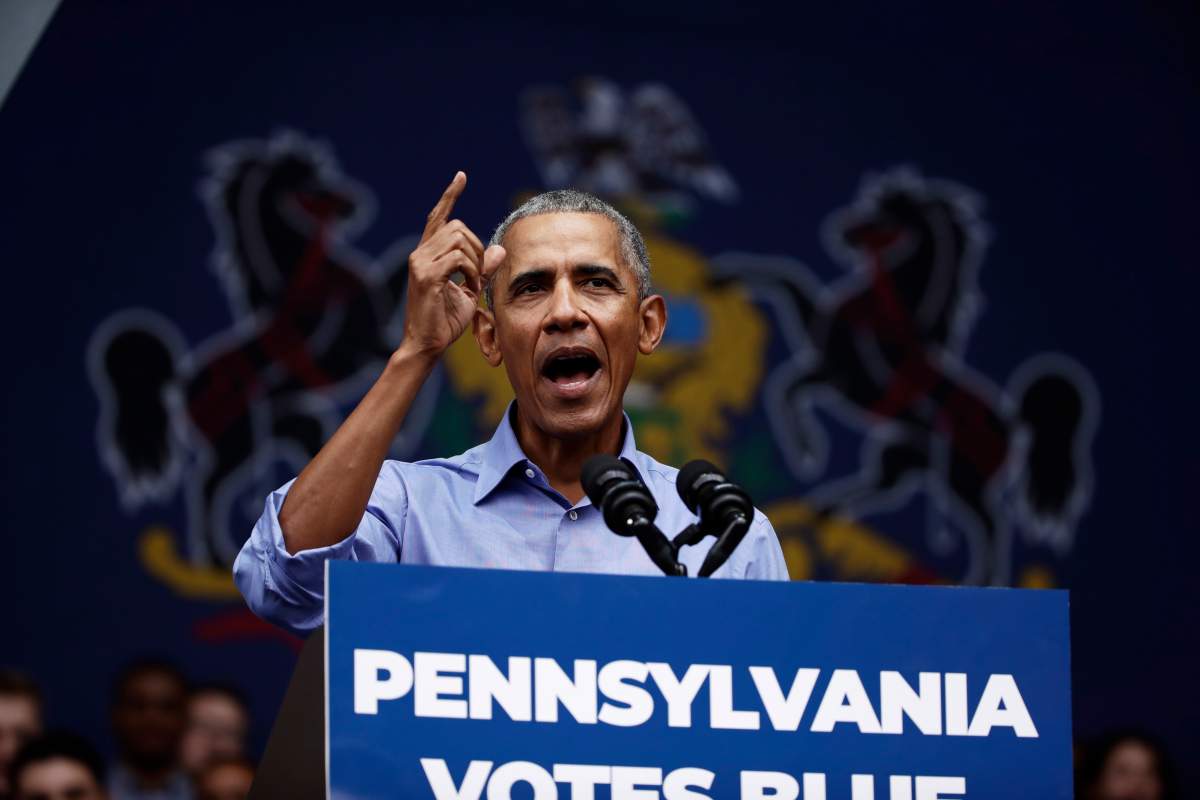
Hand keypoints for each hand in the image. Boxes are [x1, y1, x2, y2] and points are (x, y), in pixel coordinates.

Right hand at [400, 172, 505, 357]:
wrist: (426, 345)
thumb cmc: (445, 321)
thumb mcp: (470, 290)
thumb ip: (483, 268)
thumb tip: (499, 250)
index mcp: (427, 254)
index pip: (438, 216)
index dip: (450, 196)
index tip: (461, 176)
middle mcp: (420, 253)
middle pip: (457, 227)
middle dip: (478, 248)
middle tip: (479, 276)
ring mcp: (420, 263)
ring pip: (459, 240)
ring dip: (476, 262)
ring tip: (473, 285)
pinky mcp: (425, 276)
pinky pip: (459, 259)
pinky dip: (472, 273)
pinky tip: (470, 289)